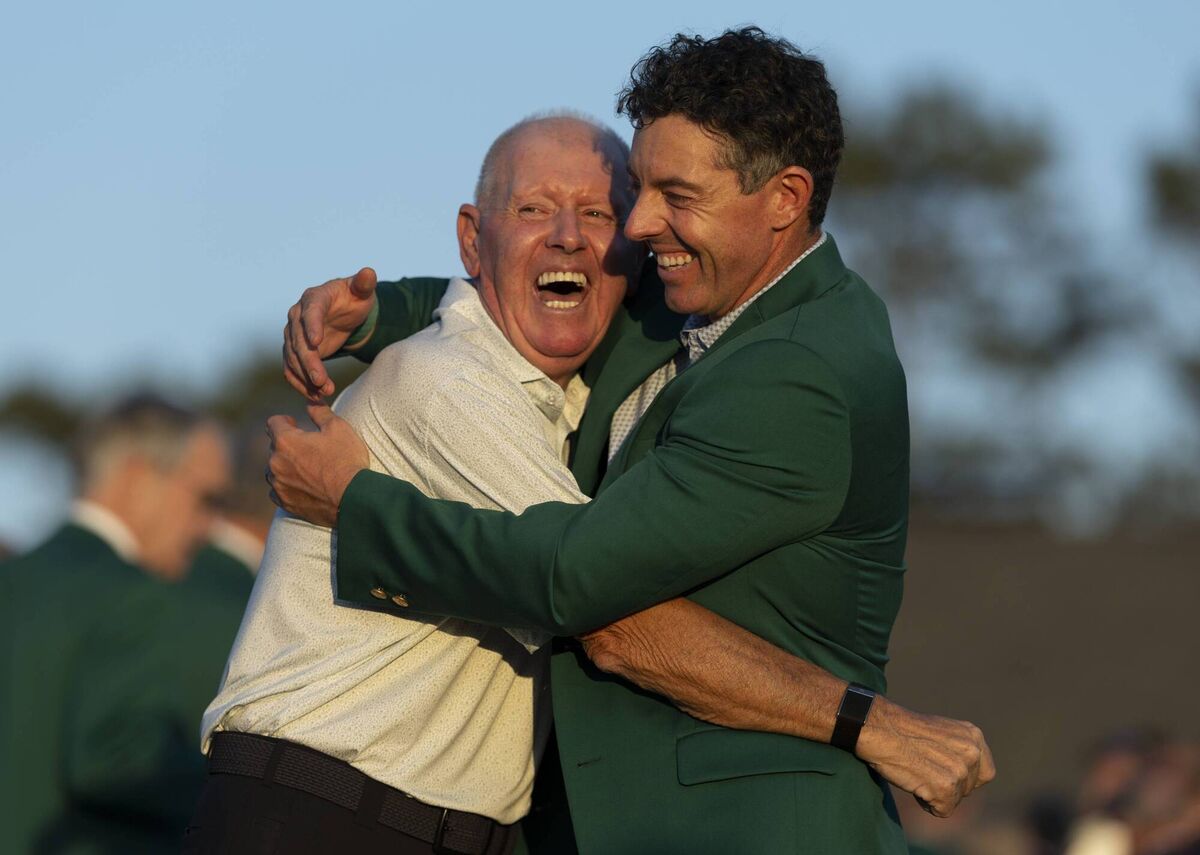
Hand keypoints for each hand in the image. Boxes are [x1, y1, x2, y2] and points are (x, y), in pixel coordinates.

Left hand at [265, 404, 368, 526]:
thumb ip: (320, 413)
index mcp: (285, 441)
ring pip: (273, 469)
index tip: (295, 424)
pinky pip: (277, 490)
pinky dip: (286, 485)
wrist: (353, 498)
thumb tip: (311, 403)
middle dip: (287, 444)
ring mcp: (278, 485)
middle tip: (308, 448)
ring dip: (285, 465)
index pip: (273, 422)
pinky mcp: (285, 502)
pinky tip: (302, 485)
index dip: (285, 420)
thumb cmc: (346, 460)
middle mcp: (275, 463)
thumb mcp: (338, 428)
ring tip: (305, 468)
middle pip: (273, 447)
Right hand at [282, 267, 377, 399]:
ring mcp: (293, 334)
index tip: (317, 343)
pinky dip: (300, 383)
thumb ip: (364, 283)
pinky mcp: (295, 350)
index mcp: (313, 298)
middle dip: (309, 363)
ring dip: (305, 377)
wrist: (344, 310)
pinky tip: (314, 396)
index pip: (310, 312)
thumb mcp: (362, 291)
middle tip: (321, 381)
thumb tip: (368, 273)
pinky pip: (291, 368)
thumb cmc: (354, 298)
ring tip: (323, 393)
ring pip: (292, 358)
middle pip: (298, 341)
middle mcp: (297, 315)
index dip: (312, 327)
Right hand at [856, 698, 995, 817]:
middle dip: (948, 786)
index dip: (963, 779)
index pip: (985, 773)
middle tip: (924, 770)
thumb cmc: (903, 731)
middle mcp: (972, 752)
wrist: (879, 728)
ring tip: (917, 775)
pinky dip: (927, 804)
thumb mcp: (942, 733)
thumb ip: (959, 750)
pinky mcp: (945, 786)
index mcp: (973, 736)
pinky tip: (915, 786)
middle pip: (969, 789)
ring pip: (955, 800)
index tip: (942, 770)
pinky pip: (943, 810)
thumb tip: (966, 775)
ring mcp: (960, 769)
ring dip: (935, 795)